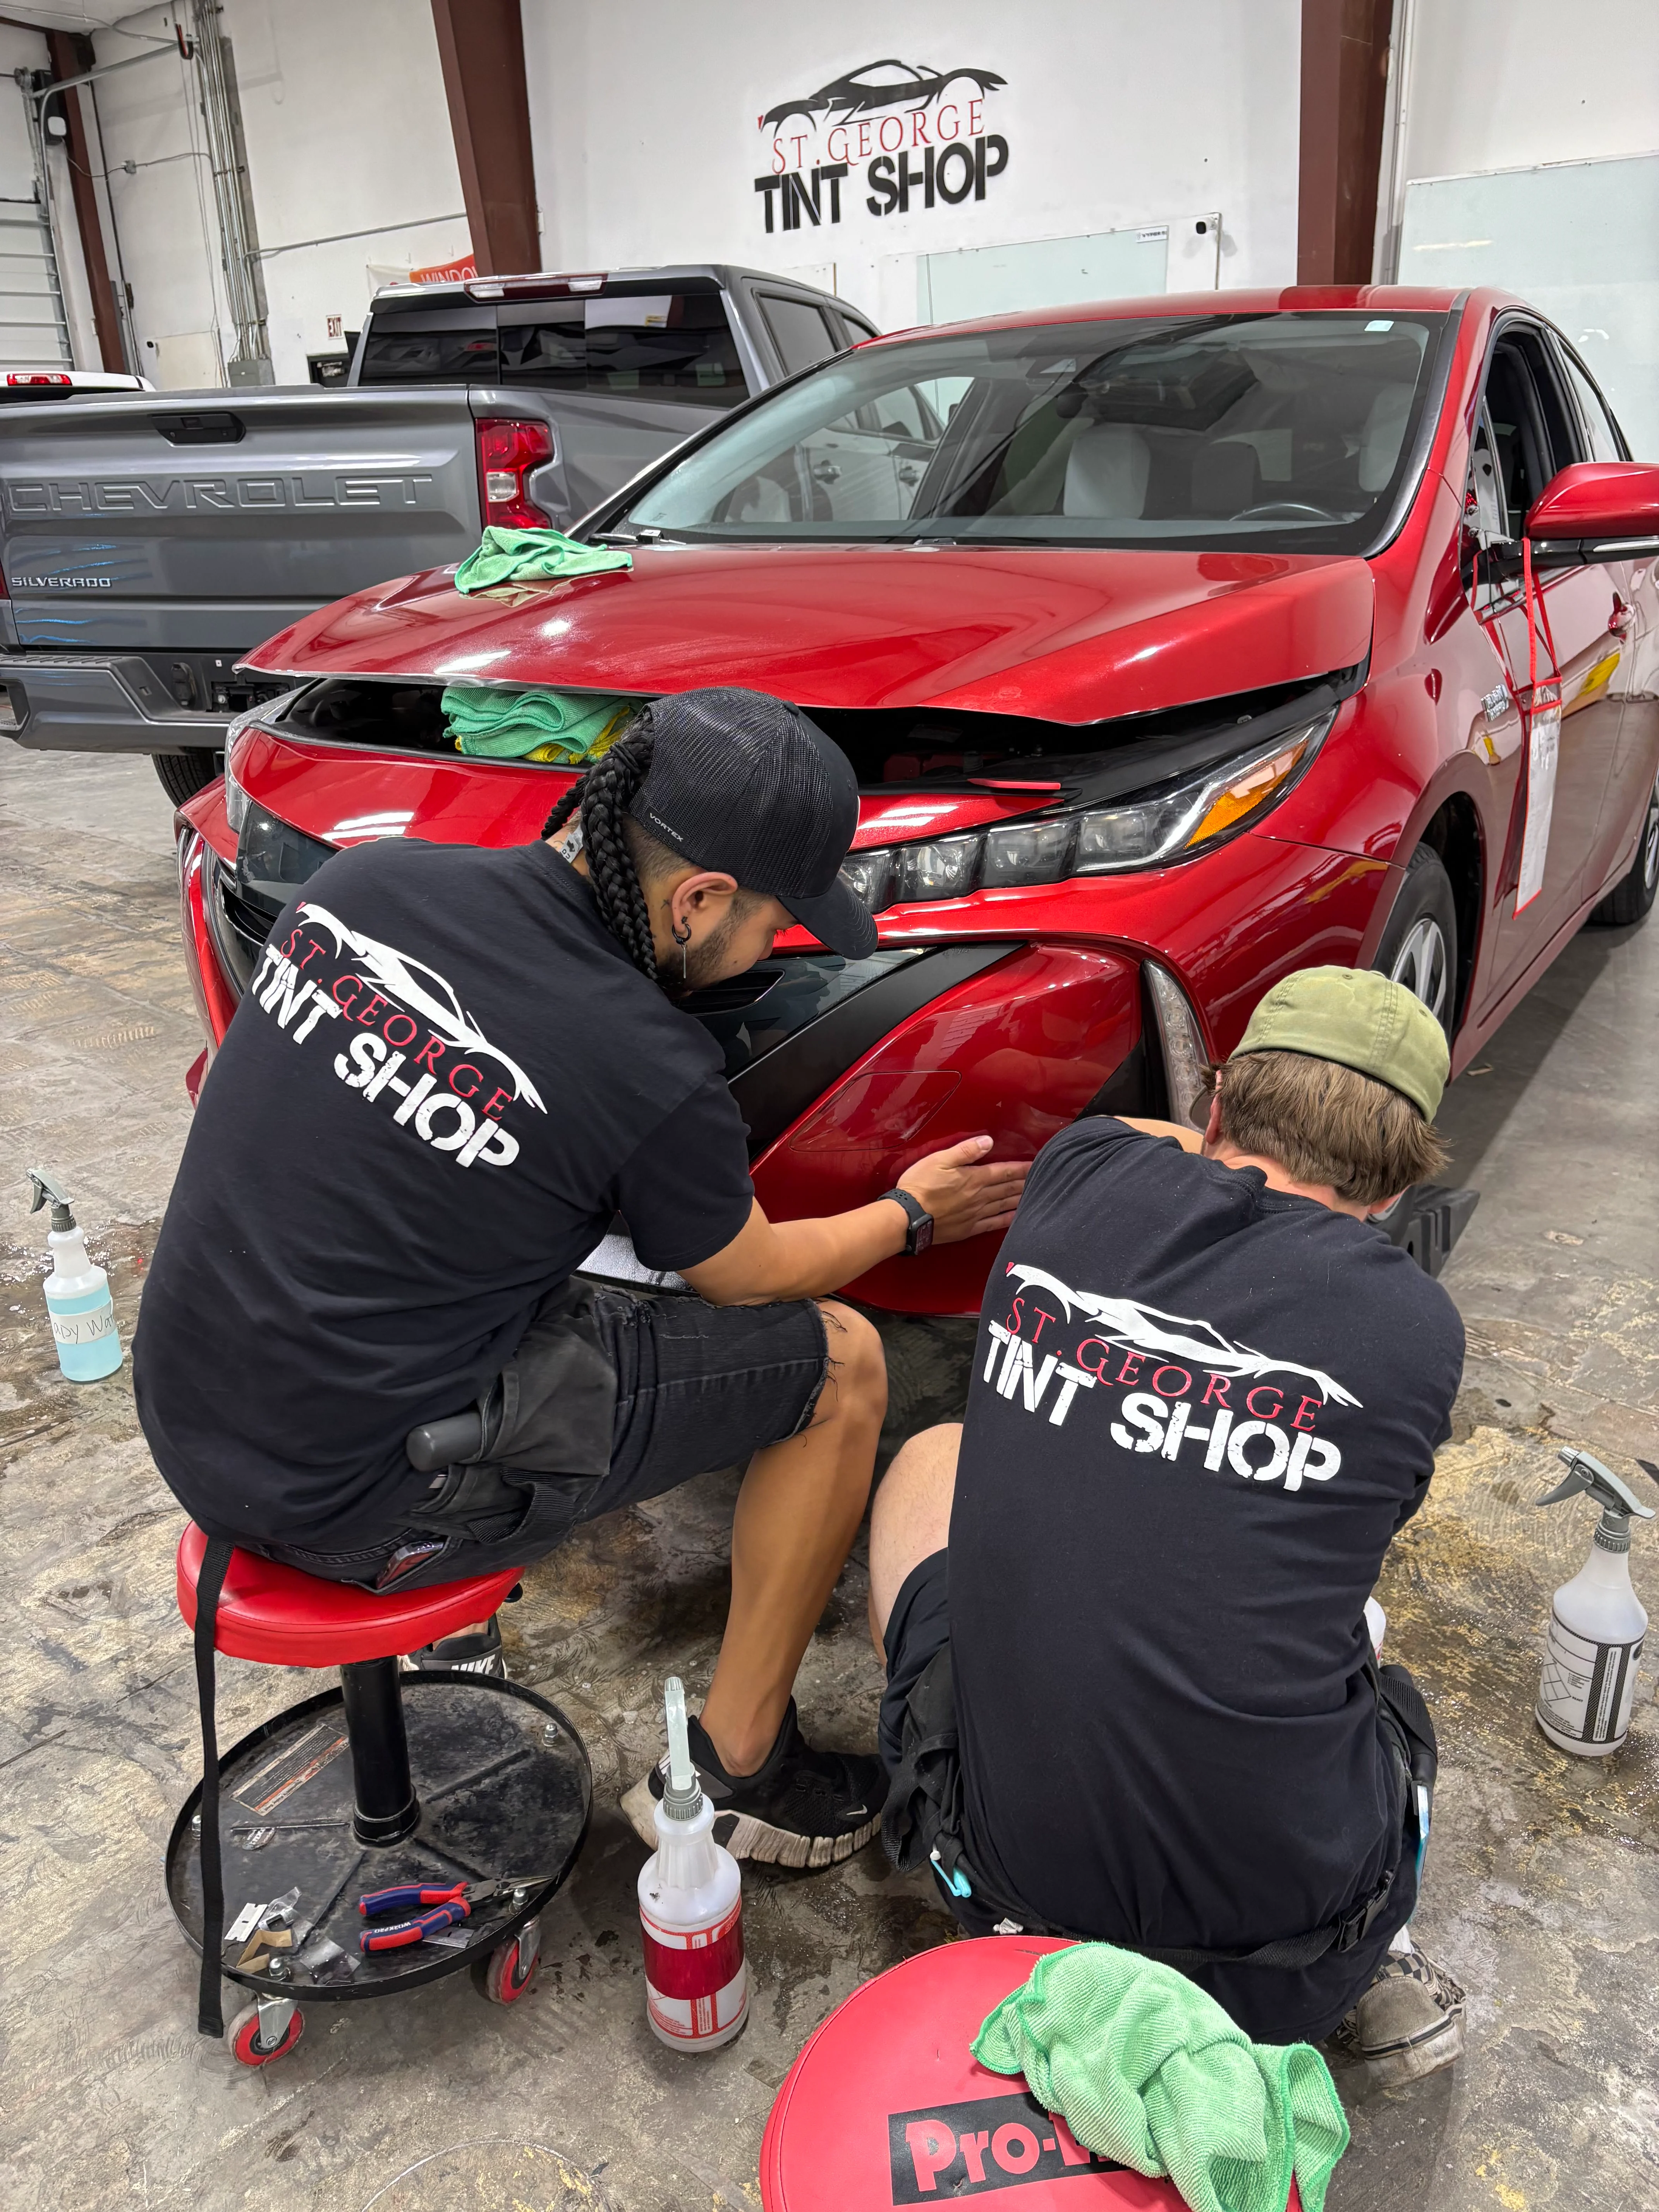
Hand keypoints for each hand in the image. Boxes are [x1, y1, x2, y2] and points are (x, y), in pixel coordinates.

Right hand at [898, 1136, 1029, 1246]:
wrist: (907, 1217)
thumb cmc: (919, 1186)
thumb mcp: (939, 1160)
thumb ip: (965, 1151)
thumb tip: (988, 1141)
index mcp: (973, 1178)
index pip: (1004, 1172)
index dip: (1021, 1168)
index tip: (1036, 1165)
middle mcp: (979, 1197)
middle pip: (1008, 1188)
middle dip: (1025, 1183)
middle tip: (1043, 1179)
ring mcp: (975, 1214)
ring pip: (1004, 1205)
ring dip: (1021, 1199)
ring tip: (1036, 1195)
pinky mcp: (968, 1228)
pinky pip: (994, 1224)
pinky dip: (1008, 1220)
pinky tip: (1017, 1217)